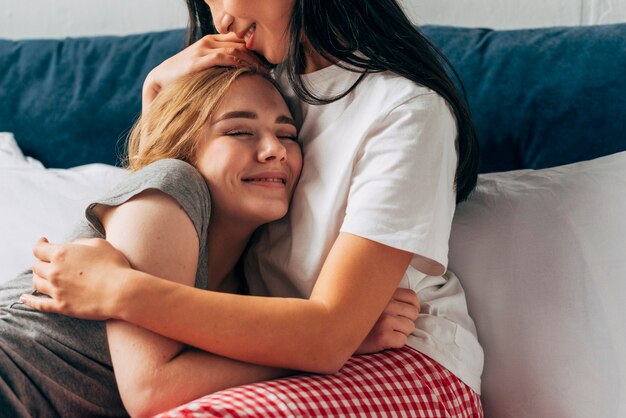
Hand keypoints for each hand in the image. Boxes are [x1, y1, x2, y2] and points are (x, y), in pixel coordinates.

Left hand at [20, 237, 130, 319]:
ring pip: (36, 283)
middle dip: (41, 262)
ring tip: (43, 276)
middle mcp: (54, 271)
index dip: (40, 244)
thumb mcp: (99, 244)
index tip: (43, 241)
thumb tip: (73, 245)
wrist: (121, 291)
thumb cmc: (113, 265)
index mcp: (61, 253)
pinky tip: (24, 298)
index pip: (39, 248)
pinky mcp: (61, 306)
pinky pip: (39, 304)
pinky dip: (29, 300)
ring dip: (38, 277)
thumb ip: (81, 242)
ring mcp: (56, 290)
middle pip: (36, 266)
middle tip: (49, 261)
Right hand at [143, 33, 265, 109]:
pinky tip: (247, 71)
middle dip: (257, 57)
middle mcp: (208, 42)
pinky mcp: (199, 60)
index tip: (265, 64)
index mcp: (211, 41)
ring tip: (262, 73)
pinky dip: (238, 63)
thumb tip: (238, 75)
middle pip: (240, 44)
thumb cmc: (184, 76)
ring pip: (235, 50)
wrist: (160, 79)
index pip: (238, 40)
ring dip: (251, 61)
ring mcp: (203, 49)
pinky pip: (223, 58)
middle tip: (269, 70)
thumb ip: (219, 66)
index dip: (254, 51)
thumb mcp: (204, 67)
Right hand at [355, 288, 419, 354]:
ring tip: (386, 332)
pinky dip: (395, 343)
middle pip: (414, 313)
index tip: (402, 314)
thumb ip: (388, 296)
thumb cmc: (359, 319)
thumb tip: (414, 305)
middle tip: (391, 325)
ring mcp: (384, 319)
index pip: (412, 297)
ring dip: (401, 332)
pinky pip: (402, 340)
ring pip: (410, 327)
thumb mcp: (372, 299)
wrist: (339, 333)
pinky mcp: (383, 335)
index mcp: (384, 292)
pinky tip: (383, 340)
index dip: (411, 308)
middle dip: (406, 321)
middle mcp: (385, 303)